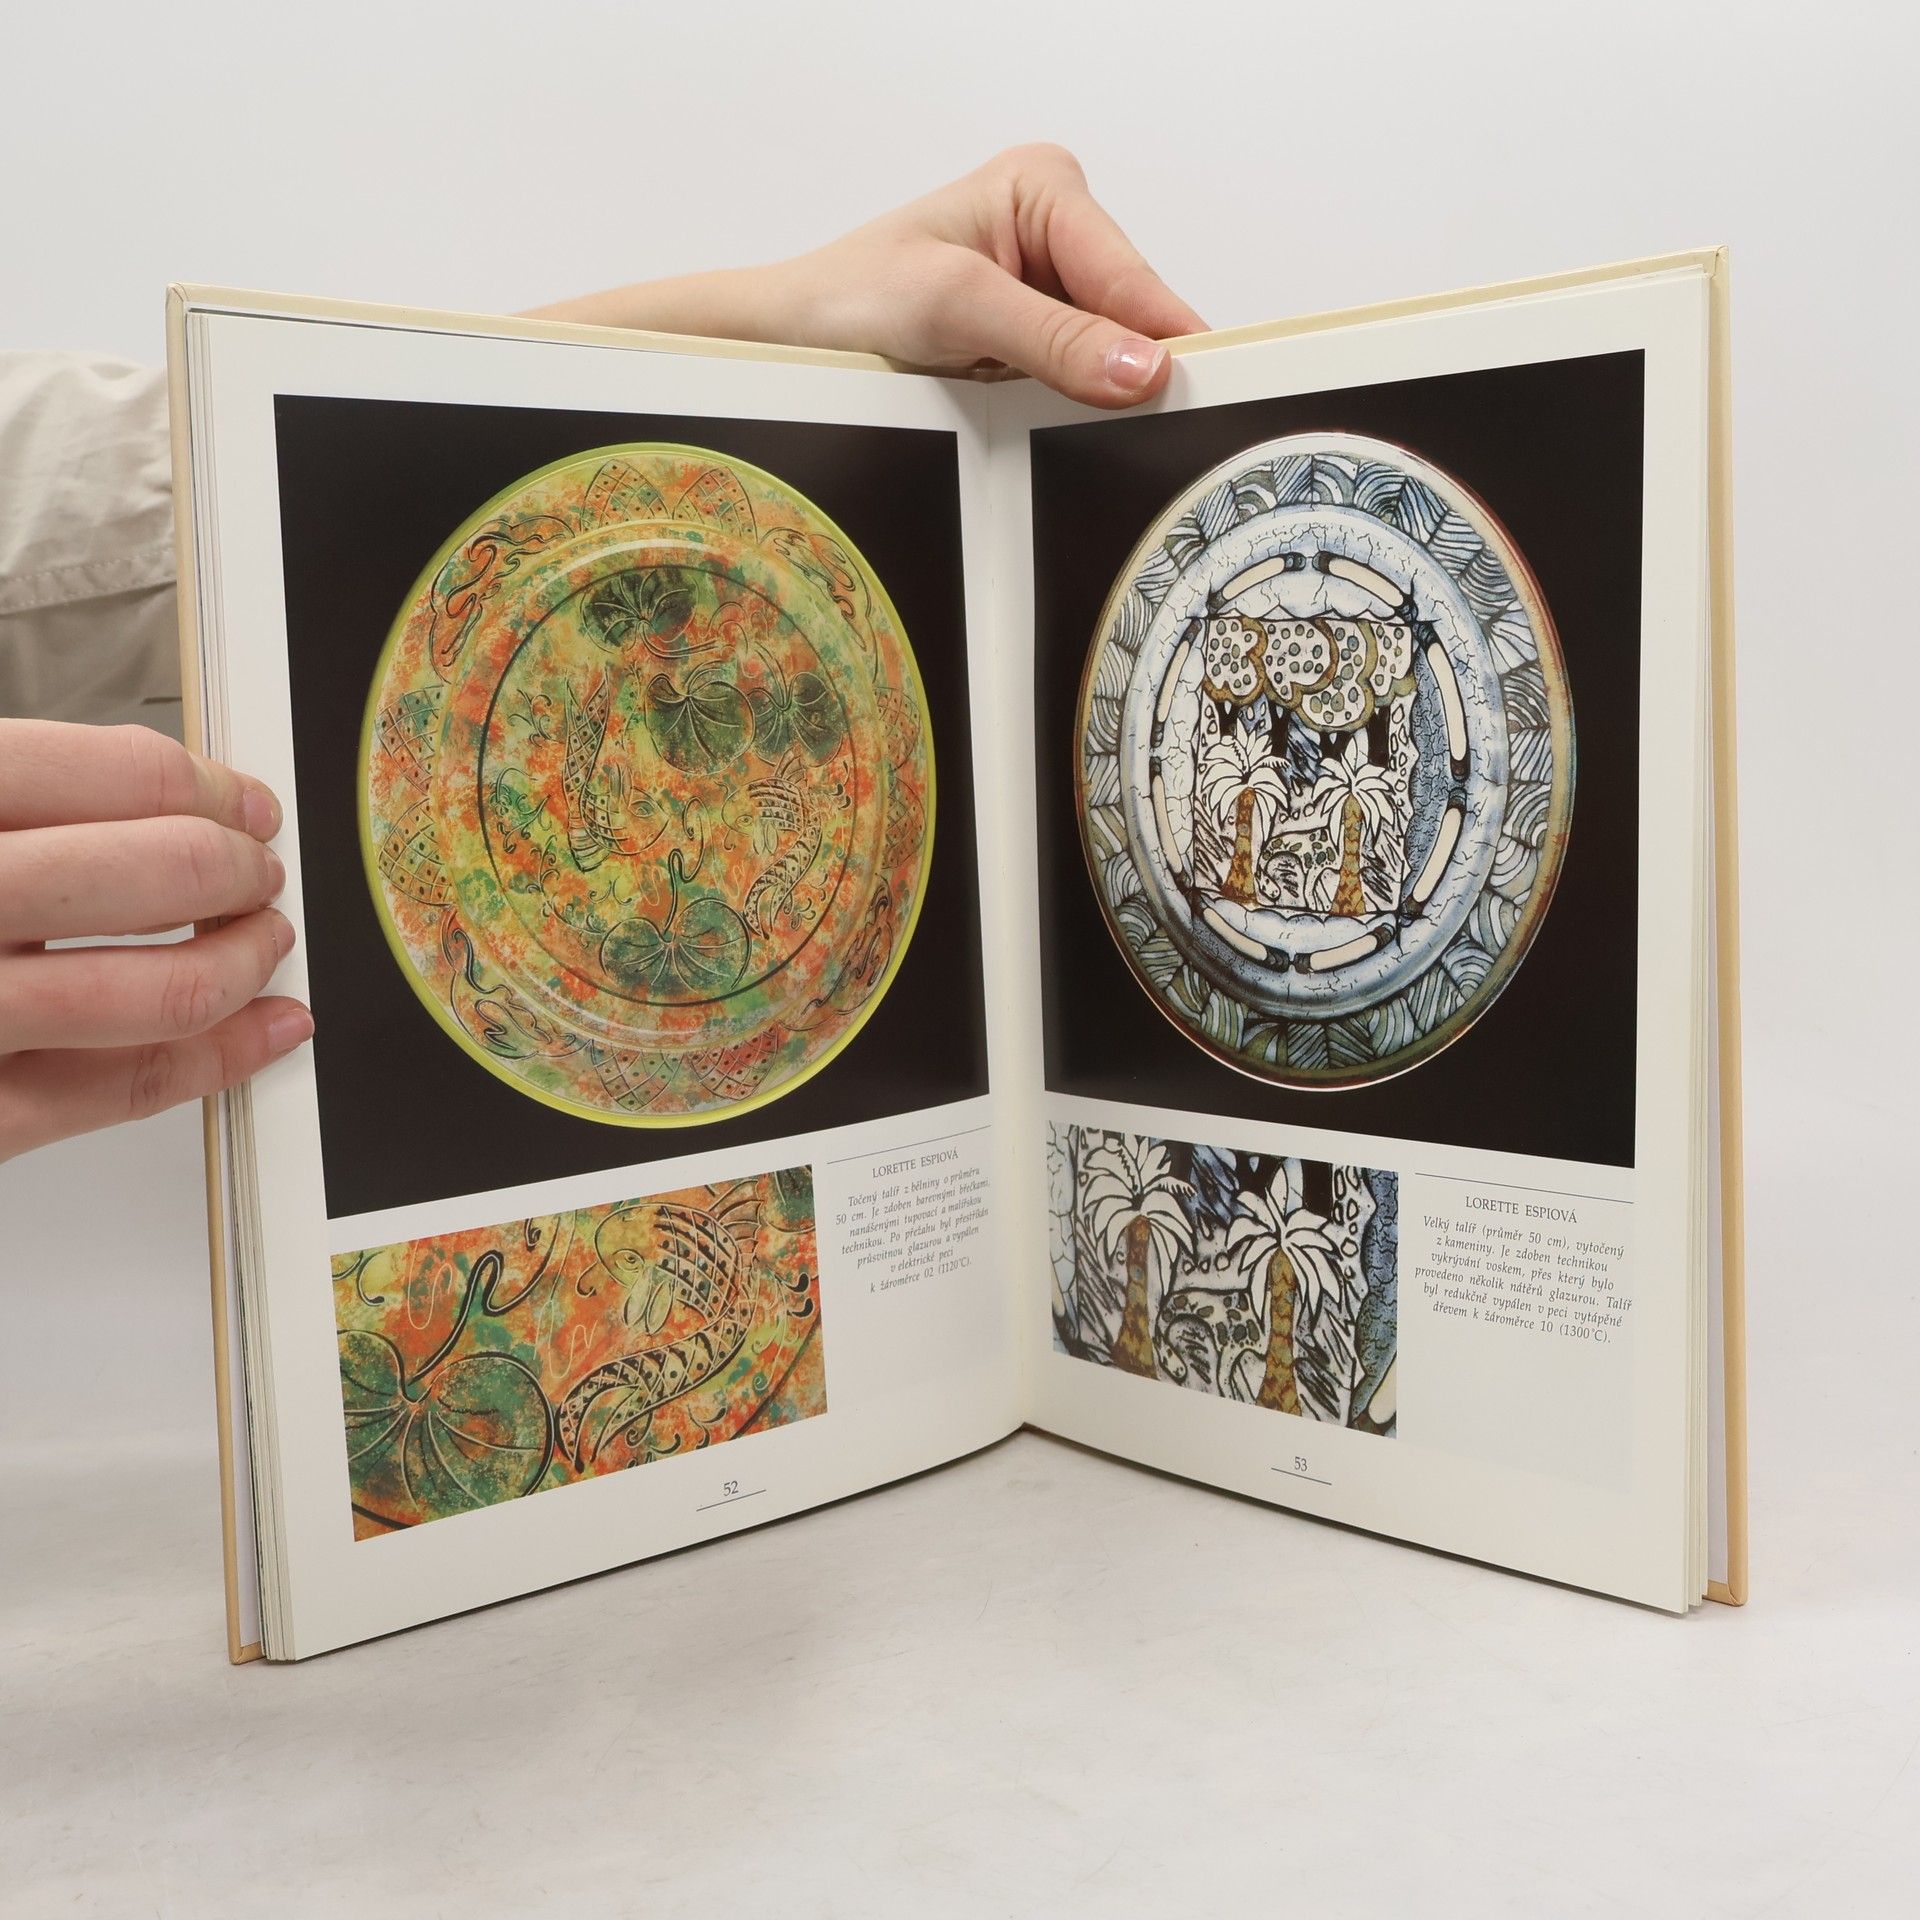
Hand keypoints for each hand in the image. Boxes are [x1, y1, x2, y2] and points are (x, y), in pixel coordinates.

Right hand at [0, 719, 312, 1161]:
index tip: (242, 801)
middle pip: (157, 873)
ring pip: (166, 989)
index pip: (104, 774)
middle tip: (258, 871)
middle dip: (238, 869)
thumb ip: (27, 811)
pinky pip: (127, 1087)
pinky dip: (220, 1057)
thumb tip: (164, 801)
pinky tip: (264, 1028)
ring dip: (245, 961)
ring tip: (265, 939)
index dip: (202, 786)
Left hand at [529, 144, 1205, 408]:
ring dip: (1091, 395)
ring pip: (1109, 356)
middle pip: (1130, 318)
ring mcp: (1044, 288)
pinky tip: (1045, 421)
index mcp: (1045, 187)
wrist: (783, 342)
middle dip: (1124, 371)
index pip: (1133, 276)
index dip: (1166, 342)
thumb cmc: (846, 299)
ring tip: (1053, 418)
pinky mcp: (1029, 340)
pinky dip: (1067, 408)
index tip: (1206, 395)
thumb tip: (1144, 368)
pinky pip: (1076, 380)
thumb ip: (1056, 339)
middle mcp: (1053, 230)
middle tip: (1136, 429)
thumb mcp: (957, 311)